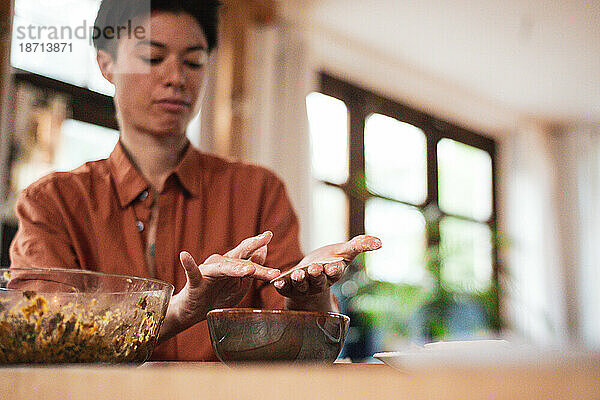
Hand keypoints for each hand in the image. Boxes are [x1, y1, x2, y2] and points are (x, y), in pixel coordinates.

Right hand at [159, 231, 280, 340]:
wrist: (195, 311)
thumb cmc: (219, 296)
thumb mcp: (241, 284)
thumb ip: (252, 268)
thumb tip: (264, 250)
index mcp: (233, 264)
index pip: (248, 254)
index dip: (259, 244)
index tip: (269, 235)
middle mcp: (221, 263)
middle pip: (239, 258)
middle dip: (253, 248)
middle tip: (265, 240)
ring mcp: (208, 271)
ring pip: (224, 268)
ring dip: (236, 268)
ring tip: (248, 269)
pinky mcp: (195, 282)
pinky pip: (192, 272)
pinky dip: (189, 264)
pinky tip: (184, 255)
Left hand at [273, 235, 381, 310]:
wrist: (310, 273)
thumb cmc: (330, 260)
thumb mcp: (345, 251)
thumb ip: (360, 245)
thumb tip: (380, 242)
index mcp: (333, 272)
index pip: (335, 271)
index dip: (334, 269)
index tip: (332, 266)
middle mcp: (319, 281)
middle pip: (318, 280)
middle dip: (316, 275)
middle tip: (315, 269)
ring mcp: (303, 286)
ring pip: (301, 285)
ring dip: (299, 281)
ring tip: (296, 275)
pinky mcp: (288, 287)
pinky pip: (285, 288)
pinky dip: (281, 286)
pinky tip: (277, 282)